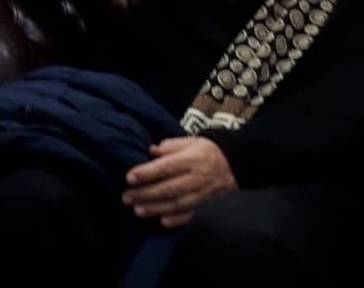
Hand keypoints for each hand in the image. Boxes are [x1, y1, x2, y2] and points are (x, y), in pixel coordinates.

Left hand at [121, 136, 236, 227]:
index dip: (147, 173)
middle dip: (146, 194)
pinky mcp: (210, 205)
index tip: (129, 178)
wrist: (237, 163)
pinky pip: (193, 215)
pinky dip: (178, 220)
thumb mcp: (190, 141)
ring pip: (178, 204)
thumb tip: (151, 150)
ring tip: (137, 210)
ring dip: (157, 209)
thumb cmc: (206, 151)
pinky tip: (162, 222)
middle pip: (169, 188)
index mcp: (191, 159)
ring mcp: (204, 194)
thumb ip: (170, 146)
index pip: (166, 167)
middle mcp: (198, 178)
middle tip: (126, 197)